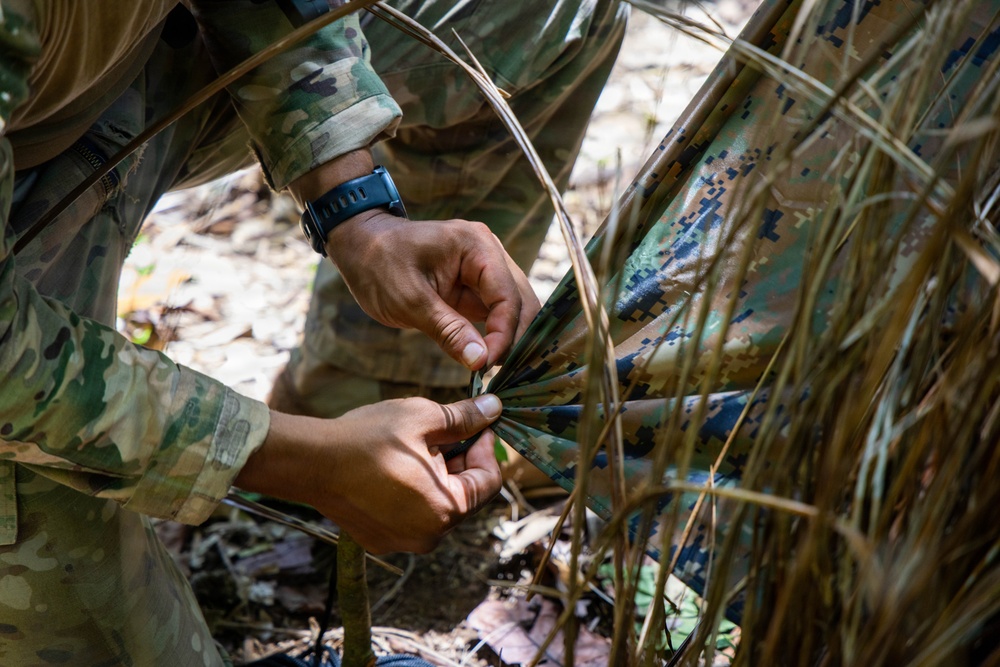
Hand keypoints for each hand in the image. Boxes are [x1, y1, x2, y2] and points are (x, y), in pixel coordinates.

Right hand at [235, 394, 504, 553]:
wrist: (311, 462)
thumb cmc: (369, 438)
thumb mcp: (424, 418)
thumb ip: (465, 418)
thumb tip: (495, 409)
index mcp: (447, 509)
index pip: (490, 480)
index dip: (486, 447)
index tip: (476, 423)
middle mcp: (429, 535)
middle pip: (464, 495)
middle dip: (460, 461)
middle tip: (442, 431)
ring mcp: (403, 542)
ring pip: (437, 505)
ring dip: (435, 476)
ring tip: (413, 447)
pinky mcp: (380, 540)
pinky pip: (410, 515)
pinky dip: (411, 492)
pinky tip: (392, 467)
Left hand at [288, 149, 539, 369]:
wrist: (360, 246)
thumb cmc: (378, 265)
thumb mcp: (409, 300)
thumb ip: (448, 330)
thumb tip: (481, 361)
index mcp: (476, 246)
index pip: (507, 296)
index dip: (504, 334)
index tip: (488, 365)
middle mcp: (489, 253)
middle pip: (520, 301)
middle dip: (515, 338)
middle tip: (500, 373)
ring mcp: (484, 269)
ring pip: (513, 309)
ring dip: (509, 339)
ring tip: (496, 370)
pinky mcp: (475, 286)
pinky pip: (495, 312)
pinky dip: (495, 336)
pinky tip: (488, 359)